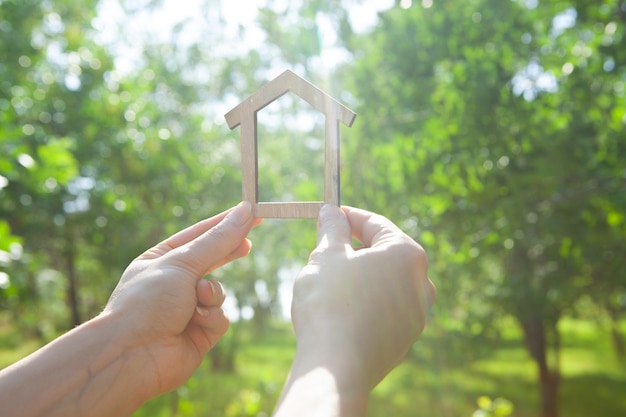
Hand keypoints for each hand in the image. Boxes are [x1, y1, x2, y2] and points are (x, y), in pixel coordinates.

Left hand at [102, 201, 256, 396]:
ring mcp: (186, 309)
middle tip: (249, 243)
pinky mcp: (198, 334)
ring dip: (213, 294)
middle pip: (212, 261)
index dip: (226, 222)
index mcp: (161, 259)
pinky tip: (197, 322)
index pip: (199, 234)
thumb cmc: (147, 302)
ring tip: (199, 298)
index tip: (251, 211)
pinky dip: (212, 317)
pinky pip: (219, 318)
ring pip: (219, 292)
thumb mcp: (183, 263)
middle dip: (228, 254)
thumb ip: (218, 240)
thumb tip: (244, 211)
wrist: (131, 355)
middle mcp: (173, 283)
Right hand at [273, 205, 434, 416]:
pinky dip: (364, 304)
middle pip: (384, 254)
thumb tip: (331, 212)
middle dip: (354, 248)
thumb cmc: (331, 302)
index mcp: (407, 255)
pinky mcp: (403, 341)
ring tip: (328, 282)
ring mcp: (416, 315)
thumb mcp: (326, 255)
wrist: (336, 367)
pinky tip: (338, 311)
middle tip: (324, 248)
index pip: (377, 224)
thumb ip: (333, 229)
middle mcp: (421, 283)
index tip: (328, 215)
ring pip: (384, 284)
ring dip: (359, 277)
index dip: (348, 216)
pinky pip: (383, 311)